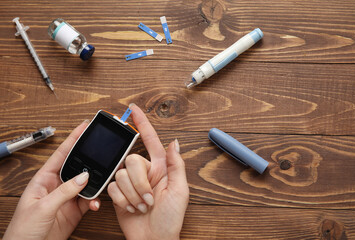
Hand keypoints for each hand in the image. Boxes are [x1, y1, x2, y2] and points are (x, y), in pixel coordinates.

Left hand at [4, 121, 100, 239]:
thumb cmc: (23, 230)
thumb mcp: (43, 207)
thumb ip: (65, 191)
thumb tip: (84, 176)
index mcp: (44, 179)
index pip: (61, 154)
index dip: (73, 139)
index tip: (84, 126)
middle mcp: (57, 185)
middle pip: (77, 167)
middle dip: (90, 160)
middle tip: (103, 152)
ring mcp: (67, 198)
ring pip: (86, 183)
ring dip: (95, 183)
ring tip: (103, 181)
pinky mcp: (74, 211)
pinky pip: (89, 200)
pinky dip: (95, 201)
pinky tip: (95, 203)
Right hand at [107, 103, 188, 239]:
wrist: (153, 239)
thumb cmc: (170, 218)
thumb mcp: (180, 190)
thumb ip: (176, 165)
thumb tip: (174, 142)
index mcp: (160, 167)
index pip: (150, 139)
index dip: (142, 123)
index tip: (133, 108)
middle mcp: (144, 172)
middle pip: (131, 160)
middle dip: (140, 183)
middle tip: (149, 199)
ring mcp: (130, 182)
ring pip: (121, 175)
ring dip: (132, 195)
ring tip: (142, 206)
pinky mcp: (118, 194)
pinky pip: (113, 188)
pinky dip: (122, 201)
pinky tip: (131, 208)